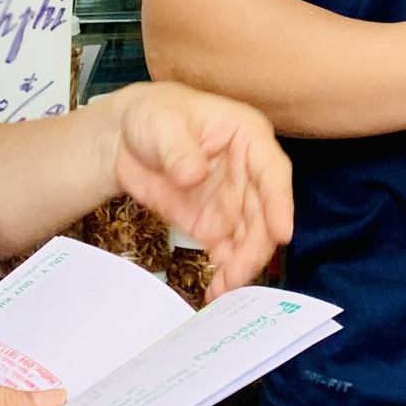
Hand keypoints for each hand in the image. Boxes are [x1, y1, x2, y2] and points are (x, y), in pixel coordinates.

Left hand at [100, 83, 294, 296]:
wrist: (124, 139)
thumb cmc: (154, 116)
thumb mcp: (163, 125)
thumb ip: (180, 151)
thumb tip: (195, 175)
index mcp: (248, 137)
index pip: (272, 172)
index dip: (279, 203)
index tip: (282, 234)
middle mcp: (249, 173)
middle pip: (265, 214)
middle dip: (256, 247)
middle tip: (238, 275)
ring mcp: (233, 201)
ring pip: (250, 238)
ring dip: (242, 266)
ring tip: (223, 290)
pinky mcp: (214, 224)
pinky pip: (228, 251)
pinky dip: (225, 272)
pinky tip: (215, 290)